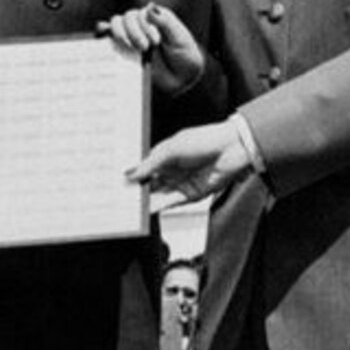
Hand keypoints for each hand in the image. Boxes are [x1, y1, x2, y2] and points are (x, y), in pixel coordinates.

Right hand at [98, 3, 202, 94]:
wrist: (182, 81)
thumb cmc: (185, 57)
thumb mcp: (180, 39)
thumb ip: (165, 22)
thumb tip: (149, 6)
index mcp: (156, 19)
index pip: (142, 14)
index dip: (145, 25)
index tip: (156, 41)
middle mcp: (142, 25)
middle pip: (127, 18)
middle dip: (134, 32)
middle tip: (145, 47)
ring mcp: (132, 38)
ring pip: (116, 25)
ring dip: (120, 33)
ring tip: (132, 47)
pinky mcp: (124, 52)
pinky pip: (109, 40)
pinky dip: (105, 37)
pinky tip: (109, 42)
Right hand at [124, 120, 250, 205]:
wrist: (232, 149)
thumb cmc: (204, 140)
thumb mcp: (171, 149)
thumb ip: (150, 164)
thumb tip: (130, 174)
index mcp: (165, 155)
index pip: (144, 168)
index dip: (131, 175)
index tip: (116, 182)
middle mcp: (172, 170)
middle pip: (150, 184)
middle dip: (136, 190)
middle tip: (119, 198)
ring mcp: (181, 183)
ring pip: (159, 195)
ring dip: (146, 201)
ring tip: (130, 207)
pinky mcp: (191, 195)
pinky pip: (172, 203)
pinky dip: (160, 206)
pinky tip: (148, 209)